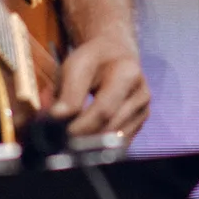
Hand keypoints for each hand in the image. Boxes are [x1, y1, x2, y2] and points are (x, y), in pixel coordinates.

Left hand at [45, 0, 150, 138]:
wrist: (115, 53)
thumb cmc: (91, 60)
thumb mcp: (74, 66)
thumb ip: (67, 93)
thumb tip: (55, 119)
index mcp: (127, 73)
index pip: (103, 110)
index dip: (78, 126)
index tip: (56, 133)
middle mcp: (142, 93)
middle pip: (109, 128)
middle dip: (81, 138)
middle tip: (58, 141)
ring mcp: (143, 110)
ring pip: (114, 140)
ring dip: (89, 144)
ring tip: (69, 139)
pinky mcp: (140, 123)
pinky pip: (118, 144)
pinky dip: (99, 145)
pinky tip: (84, 140)